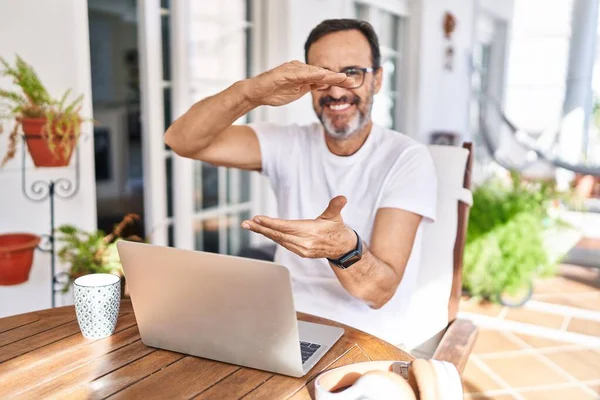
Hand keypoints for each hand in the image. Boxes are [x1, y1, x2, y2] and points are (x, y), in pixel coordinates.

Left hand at [241, 196, 356, 258]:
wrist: (341, 249)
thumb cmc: (336, 229)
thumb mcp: (336, 216)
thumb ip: (336, 206)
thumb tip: (342, 198)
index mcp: (310, 232)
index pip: (286, 227)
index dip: (270, 223)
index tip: (257, 218)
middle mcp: (304, 243)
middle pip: (278, 234)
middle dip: (260, 228)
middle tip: (245, 223)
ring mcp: (301, 249)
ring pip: (278, 240)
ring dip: (263, 232)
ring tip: (250, 225)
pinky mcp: (300, 252)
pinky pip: (283, 243)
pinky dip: (272, 237)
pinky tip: (263, 231)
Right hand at [242, 61, 355, 106]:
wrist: (256, 93)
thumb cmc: (274, 92)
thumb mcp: (297, 92)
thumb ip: (309, 87)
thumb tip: (324, 84)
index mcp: (304, 75)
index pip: (324, 77)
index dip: (337, 80)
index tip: (350, 84)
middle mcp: (300, 69)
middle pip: (322, 73)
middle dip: (337, 77)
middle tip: (352, 80)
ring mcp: (293, 69)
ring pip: (314, 72)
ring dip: (329, 75)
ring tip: (341, 78)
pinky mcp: (285, 72)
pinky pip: (302, 73)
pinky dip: (313, 75)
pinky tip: (323, 76)